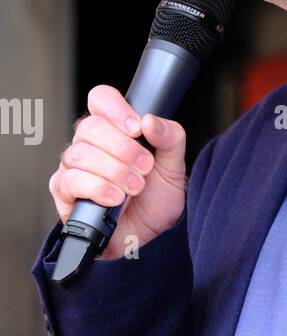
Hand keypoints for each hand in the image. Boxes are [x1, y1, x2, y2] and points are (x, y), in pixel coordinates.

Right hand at [49, 85, 187, 259]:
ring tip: (135, 187)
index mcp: (113, 130)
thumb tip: (151, 121)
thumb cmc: (155, 199)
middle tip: (145, 167)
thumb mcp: (174, 167)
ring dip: (113, 171)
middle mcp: (89, 144)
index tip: (137, 128)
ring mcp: (73, 167)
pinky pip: (70, 181)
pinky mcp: (64, 192)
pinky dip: (97, 188)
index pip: (101, 99)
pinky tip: (116, 198)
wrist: (149, 236)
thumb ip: (170, 139)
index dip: (116, 109)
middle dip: (123, 148)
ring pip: (79, 154)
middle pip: (90, 126)